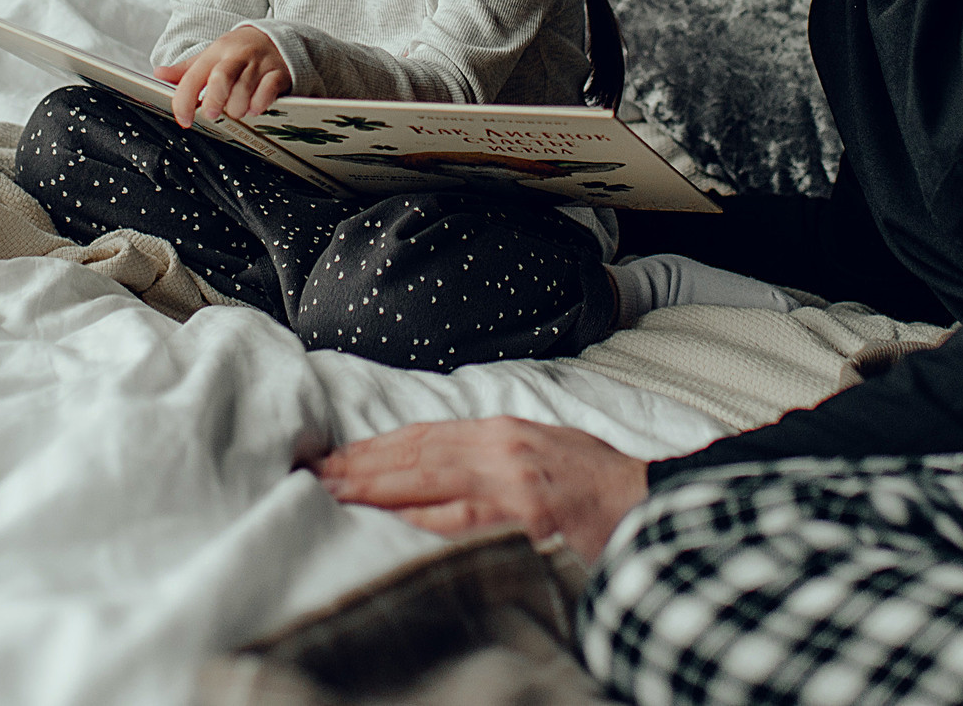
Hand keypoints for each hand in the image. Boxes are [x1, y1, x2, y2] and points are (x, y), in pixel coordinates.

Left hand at [153, 25, 290, 127]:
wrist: (275, 38)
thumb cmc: (238, 52)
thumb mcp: (211, 55)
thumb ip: (186, 69)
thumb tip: (159, 74)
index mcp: (216, 52)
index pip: (194, 75)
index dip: (185, 99)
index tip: (184, 119)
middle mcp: (237, 56)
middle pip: (221, 78)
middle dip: (214, 101)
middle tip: (211, 114)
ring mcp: (259, 64)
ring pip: (244, 91)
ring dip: (237, 108)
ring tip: (237, 109)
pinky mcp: (278, 73)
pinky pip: (268, 92)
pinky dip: (259, 104)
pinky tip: (255, 107)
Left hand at [310, 418, 649, 562]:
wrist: (648, 508)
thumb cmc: (596, 484)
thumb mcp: (540, 449)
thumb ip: (489, 455)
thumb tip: (432, 467)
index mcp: (502, 434)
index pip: (423, 438)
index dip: (374, 448)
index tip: (334, 459)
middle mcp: (500, 454)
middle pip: (414, 458)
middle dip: (360, 468)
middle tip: (314, 476)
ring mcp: (509, 489)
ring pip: (426, 488)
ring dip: (375, 494)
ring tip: (332, 498)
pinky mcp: (522, 523)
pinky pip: (457, 526)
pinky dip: (417, 526)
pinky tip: (384, 528)